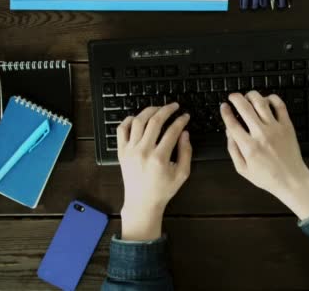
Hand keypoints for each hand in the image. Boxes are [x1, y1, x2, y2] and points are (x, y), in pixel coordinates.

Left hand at [116, 104, 191, 240]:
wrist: (142, 202)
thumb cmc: (163, 189)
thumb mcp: (182, 173)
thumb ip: (186, 152)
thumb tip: (184, 133)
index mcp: (160, 158)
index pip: (172, 131)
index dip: (181, 120)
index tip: (185, 116)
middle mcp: (143, 151)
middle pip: (155, 121)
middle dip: (167, 110)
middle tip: (174, 106)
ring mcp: (130, 150)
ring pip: (138, 121)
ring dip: (150, 111)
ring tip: (159, 108)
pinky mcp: (122, 152)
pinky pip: (122, 129)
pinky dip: (129, 120)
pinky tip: (139, 118)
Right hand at [220, 92, 308, 219]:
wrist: (292, 179)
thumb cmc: (268, 177)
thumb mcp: (243, 169)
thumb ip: (233, 150)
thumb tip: (228, 132)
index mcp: (249, 147)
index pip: (232, 123)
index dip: (225, 112)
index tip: (224, 107)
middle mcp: (261, 135)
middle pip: (244, 108)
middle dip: (235, 98)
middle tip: (232, 97)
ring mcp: (275, 128)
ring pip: (261, 102)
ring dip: (251, 95)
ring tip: (248, 96)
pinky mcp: (287, 126)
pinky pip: (280, 105)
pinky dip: (272, 98)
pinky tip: (266, 100)